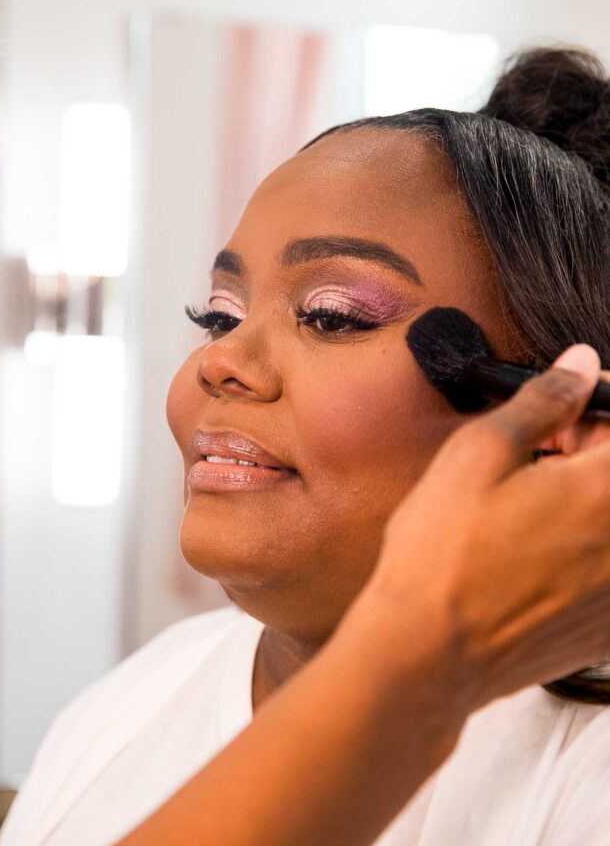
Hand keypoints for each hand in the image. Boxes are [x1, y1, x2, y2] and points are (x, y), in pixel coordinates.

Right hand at [363, 345, 609, 713]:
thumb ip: (543, 401)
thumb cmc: (443, 555)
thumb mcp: (479, 453)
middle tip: (541, 453)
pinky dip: (586, 548)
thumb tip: (580, 365)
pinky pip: (607, 566)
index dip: (597, 407)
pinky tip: (535, 552)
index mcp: (608, 492)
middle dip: (593, 451)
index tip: (565, 410)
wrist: (427, 655)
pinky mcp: (609, 629)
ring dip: (588, 500)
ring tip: (530, 507)